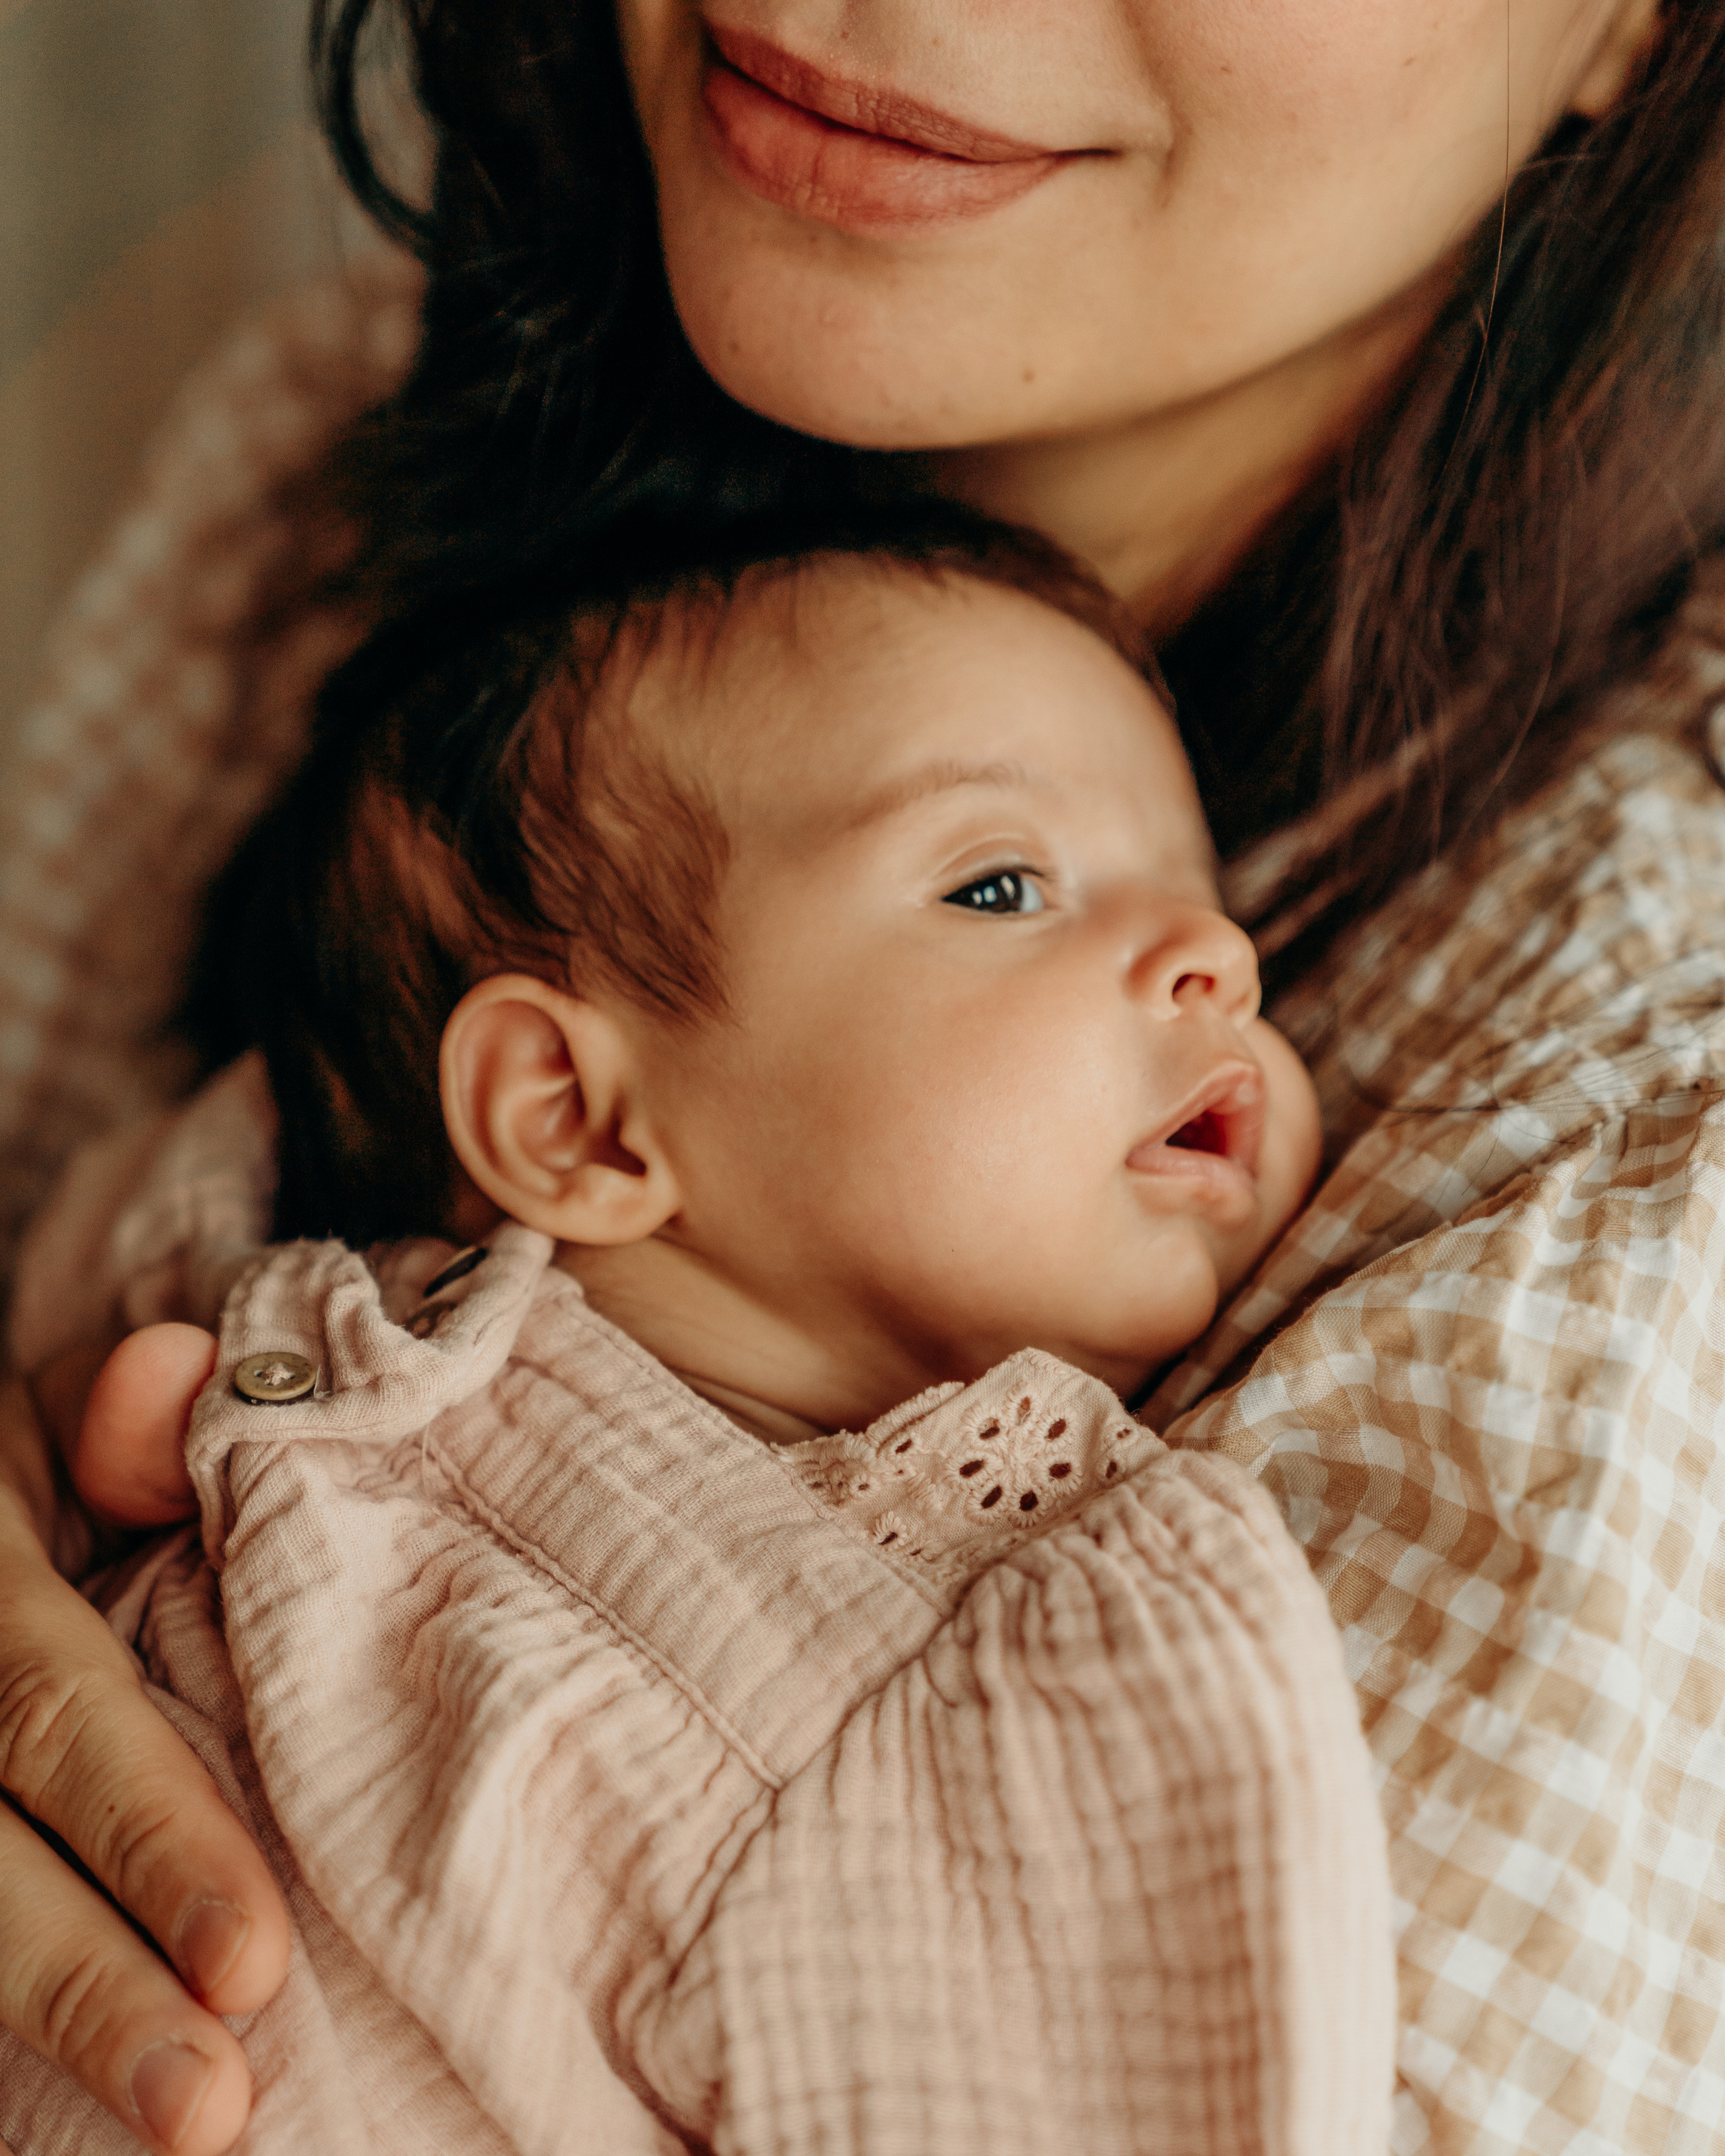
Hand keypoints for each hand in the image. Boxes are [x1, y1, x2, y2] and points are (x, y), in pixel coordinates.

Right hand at [0, 1330, 289, 2153]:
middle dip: (81, 1990)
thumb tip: (180, 1372)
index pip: (47, 1710)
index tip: (251, 1961)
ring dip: (29, 2042)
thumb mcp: (39, 1415)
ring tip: (163, 2128)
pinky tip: (53, 2119)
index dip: (144, 1833)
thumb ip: (116, 1423)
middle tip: (206, 2110)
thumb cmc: (13, 1469)